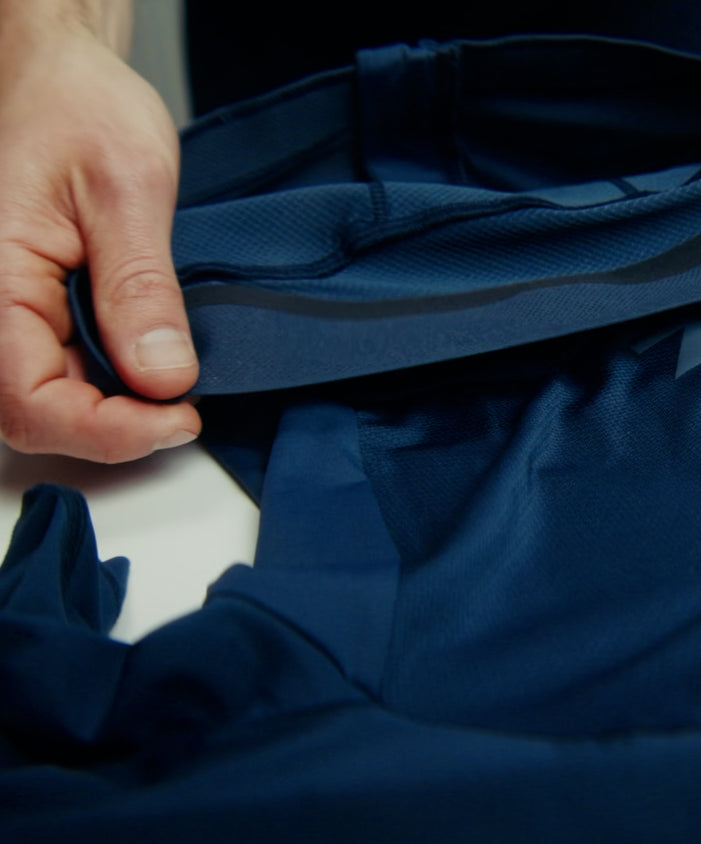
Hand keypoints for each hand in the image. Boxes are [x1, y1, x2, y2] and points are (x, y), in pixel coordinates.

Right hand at [0, 6, 198, 462]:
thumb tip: (163, 376)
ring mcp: (10, 311)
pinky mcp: (34, 311)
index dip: (109, 430)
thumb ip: (140, 287)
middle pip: (33, 413)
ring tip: (176, 388)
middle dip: (114, 430)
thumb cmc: (82, 111)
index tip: (181, 417)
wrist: (66, 78)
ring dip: (113, 413)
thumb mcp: (127, 190)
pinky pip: (61, 371)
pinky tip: (154, 366)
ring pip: (47, 401)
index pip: (30, 398)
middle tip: (187, 410)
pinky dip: (111, 386)